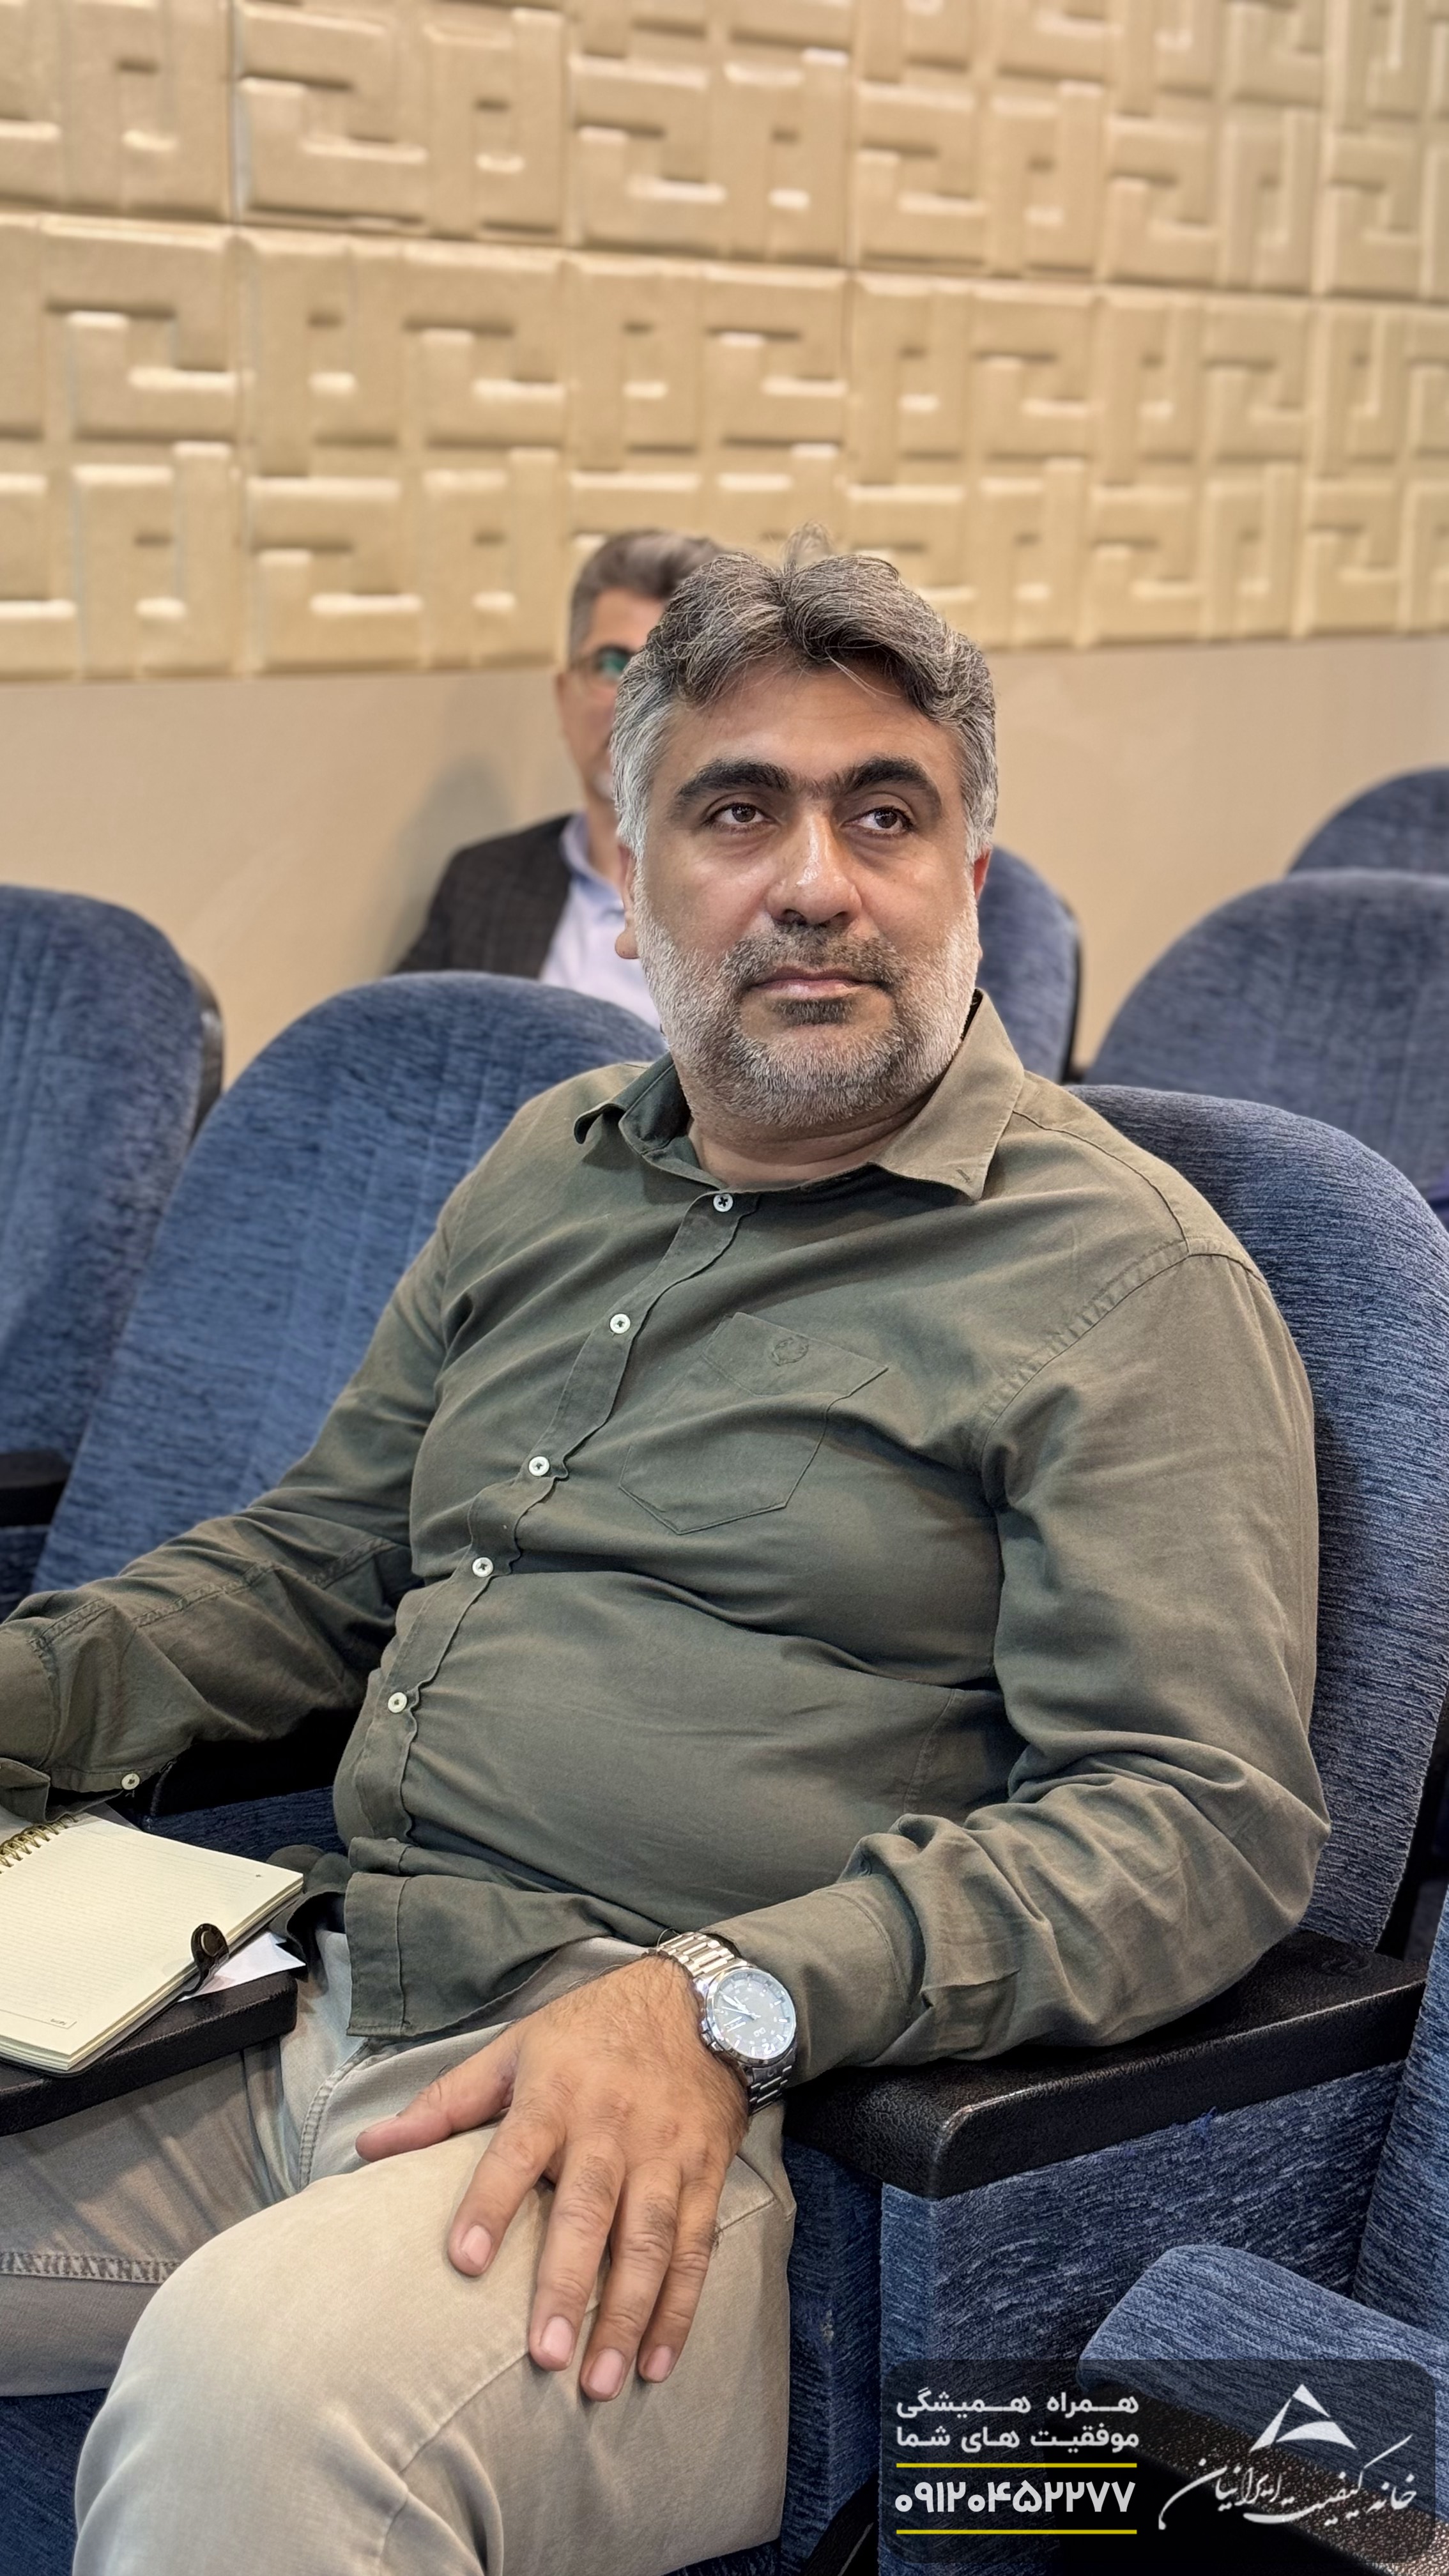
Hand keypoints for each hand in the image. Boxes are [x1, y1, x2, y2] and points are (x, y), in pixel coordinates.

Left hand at [355, 1955, 748, 2398]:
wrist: (702, 2002)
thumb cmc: (589, 2032)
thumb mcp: (514, 2049)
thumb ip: (446, 2104)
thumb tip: (371, 2147)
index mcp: (556, 2094)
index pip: (516, 2152)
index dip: (491, 2203)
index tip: (465, 2261)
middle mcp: (612, 2127)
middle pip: (589, 2209)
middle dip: (567, 2283)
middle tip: (543, 2355)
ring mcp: (664, 2154)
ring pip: (647, 2241)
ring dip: (627, 2315)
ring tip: (600, 2383)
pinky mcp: (705, 2176)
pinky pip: (694, 2249)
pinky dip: (679, 2310)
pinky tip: (656, 2364)